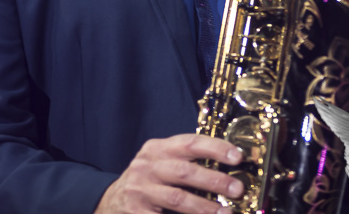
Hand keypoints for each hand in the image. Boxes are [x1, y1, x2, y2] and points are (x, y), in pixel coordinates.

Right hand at [95, 133, 243, 213]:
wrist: (110, 201)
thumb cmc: (147, 180)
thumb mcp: (161, 162)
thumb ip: (185, 160)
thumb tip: (227, 166)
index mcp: (157, 148)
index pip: (190, 143)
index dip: (215, 148)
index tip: (238, 157)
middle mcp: (147, 166)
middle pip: (185, 171)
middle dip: (214, 180)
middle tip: (237, 189)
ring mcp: (141, 191)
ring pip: (177, 198)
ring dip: (204, 207)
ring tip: (225, 213)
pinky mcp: (136, 213)